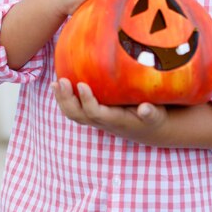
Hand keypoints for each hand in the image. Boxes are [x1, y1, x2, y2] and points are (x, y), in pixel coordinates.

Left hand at [53, 78, 168, 144]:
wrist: (149, 130)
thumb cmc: (153, 119)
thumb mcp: (156, 117)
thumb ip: (151, 113)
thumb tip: (145, 108)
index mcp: (115, 121)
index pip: (95, 113)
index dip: (87, 101)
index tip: (82, 84)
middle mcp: (102, 121)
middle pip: (78, 115)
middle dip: (67, 100)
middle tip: (61, 81)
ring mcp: (96, 118)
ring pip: (74, 113)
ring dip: (62, 99)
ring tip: (55, 83)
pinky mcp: (94, 113)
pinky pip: (75, 108)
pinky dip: (65, 98)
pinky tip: (60, 83)